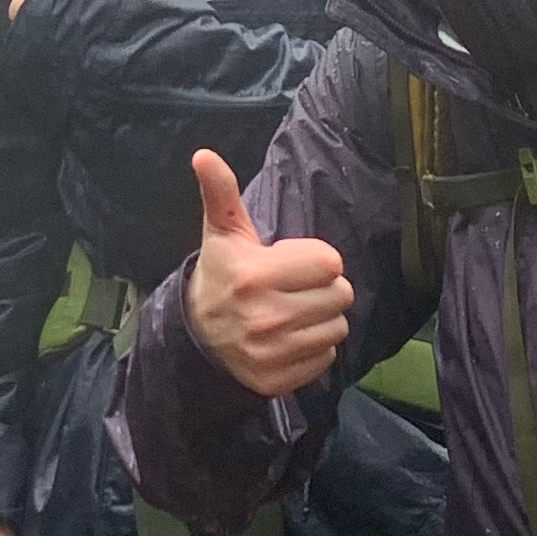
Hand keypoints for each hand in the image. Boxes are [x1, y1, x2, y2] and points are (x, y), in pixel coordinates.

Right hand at [183, 148, 350, 396]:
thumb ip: (221, 193)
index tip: (289, 263)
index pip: (330, 263)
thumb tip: (204, 155)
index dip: (314, 260)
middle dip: (323, 288)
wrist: (196, 336)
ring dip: (322, 318)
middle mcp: (264, 317)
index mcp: (254, 276)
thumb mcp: (222, 233)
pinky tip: (290, 338)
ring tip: (294, 312)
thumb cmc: (221, 275)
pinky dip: (314, 348)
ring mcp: (272, 353)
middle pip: (340, 295)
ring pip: (338, 328)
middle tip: (295, 288)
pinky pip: (327, 357)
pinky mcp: (278, 379)